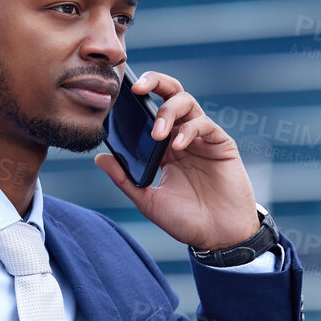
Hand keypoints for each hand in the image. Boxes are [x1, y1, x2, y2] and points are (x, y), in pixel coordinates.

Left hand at [93, 71, 260, 250]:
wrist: (219, 238)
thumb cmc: (186, 221)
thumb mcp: (148, 201)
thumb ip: (124, 179)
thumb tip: (99, 158)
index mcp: (164, 147)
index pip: (149, 110)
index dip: (136, 98)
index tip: (117, 95)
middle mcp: (182, 136)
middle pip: (170, 94)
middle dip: (155, 82)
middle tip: (136, 88)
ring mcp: (202, 138)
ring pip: (187, 102)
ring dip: (168, 111)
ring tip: (157, 133)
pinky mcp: (221, 144)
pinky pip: (205, 125)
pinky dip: (189, 130)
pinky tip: (178, 146)